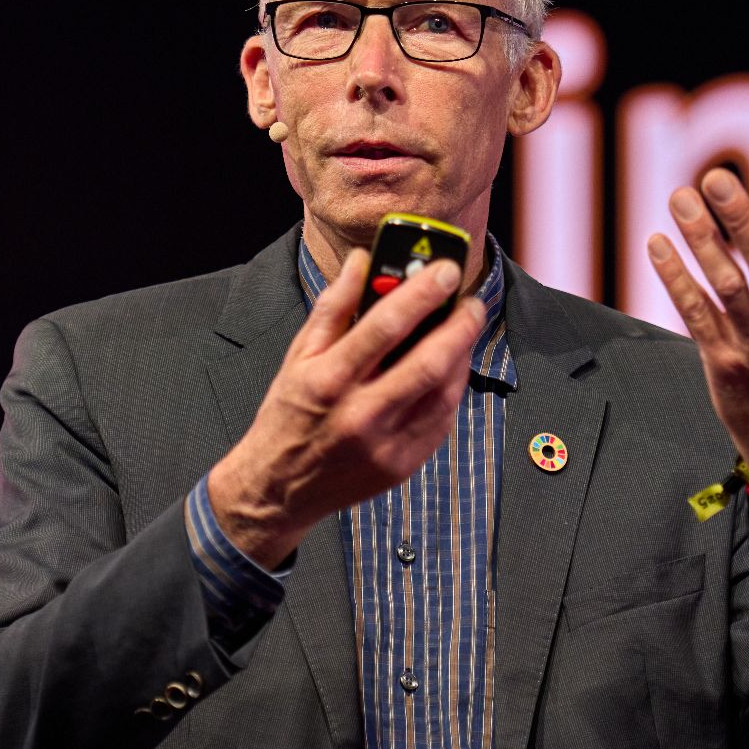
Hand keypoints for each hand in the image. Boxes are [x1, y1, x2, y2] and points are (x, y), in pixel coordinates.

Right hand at [208, 249, 484, 567]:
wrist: (278, 487)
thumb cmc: (288, 415)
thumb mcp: (298, 356)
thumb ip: (334, 307)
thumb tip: (361, 262)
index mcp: (328, 380)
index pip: (385, 326)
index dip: (422, 293)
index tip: (444, 271)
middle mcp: (359, 414)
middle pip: (428, 362)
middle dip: (459, 325)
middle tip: (470, 304)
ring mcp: (385, 445)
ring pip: (444, 392)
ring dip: (462, 355)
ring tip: (462, 332)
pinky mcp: (403, 464)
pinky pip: (442, 420)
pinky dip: (451, 389)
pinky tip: (449, 369)